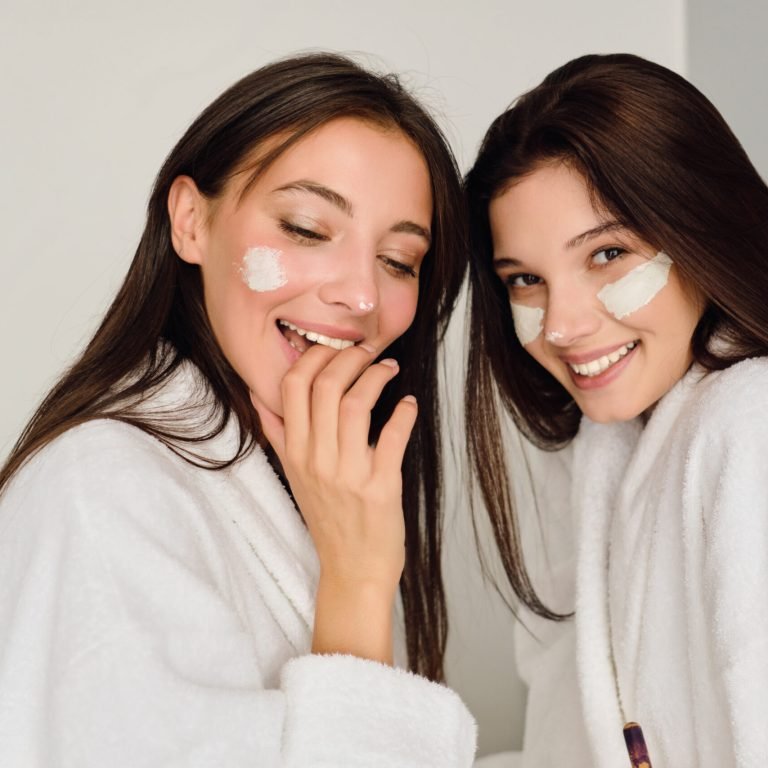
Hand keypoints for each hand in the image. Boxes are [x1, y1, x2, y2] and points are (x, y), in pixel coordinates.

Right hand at [253, 342, 417, 662]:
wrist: (352, 569)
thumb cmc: (328, 518)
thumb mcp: (295, 477)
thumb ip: (279, 436)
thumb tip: (260, 397)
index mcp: (294, 453)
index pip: (291, 387)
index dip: (313, 355)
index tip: (334, 344)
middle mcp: (316, 460)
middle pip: (325, 387)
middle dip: (349, 356)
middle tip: (368, 349)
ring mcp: (347, 473)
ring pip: (355, 405)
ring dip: (376, 377)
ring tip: (389, 368)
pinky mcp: (380, 486)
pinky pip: (392, 437)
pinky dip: (403, 414)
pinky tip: (408, 404)